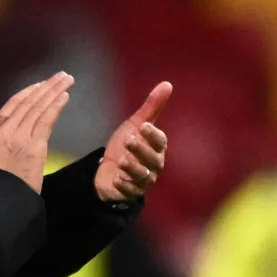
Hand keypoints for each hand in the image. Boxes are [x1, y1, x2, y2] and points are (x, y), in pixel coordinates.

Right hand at [0, 72, 74, 192]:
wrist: (7, 196)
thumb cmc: (2, 178)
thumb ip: (6, 134)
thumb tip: (22, 121)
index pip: (13, 103)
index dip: (30, 91)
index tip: (42, 84)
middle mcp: (6, 128)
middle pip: (29, 101)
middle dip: (46, 86)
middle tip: (61, 75)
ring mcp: (20, 135)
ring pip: (39, 107)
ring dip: (55, 91)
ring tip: (66, 80)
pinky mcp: (34, 144)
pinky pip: (46, 119)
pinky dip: (56, 106)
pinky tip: (64, 96)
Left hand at [95, 82, 171, 201]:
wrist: (109, 167)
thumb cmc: (127, 144)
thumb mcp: (135, 124)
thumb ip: (151, 106)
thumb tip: (167, 84)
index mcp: (156, 147)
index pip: (160, 141)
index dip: (152, 135)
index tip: (143, 126)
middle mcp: (153, 165)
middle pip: (152, 159)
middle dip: (141, 150)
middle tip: (129, 140)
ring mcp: (143, 180)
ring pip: (142, 176)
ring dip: (133, 168)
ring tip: (122, 160)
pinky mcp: (130, 191)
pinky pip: (130, 191)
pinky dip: (124, 186)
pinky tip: (116, 179)